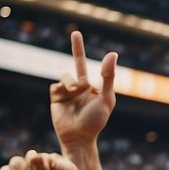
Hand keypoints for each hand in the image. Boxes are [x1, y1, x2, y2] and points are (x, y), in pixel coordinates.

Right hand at [50, 31, 116, 149]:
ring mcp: (68, 91)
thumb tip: (112, 53)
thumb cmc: (96, 120)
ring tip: (76, 91)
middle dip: (77, 47)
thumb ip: (107, 76)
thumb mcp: (106, 98)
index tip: (90, 41)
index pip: (95, 67)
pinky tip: (66, 95)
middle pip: (78, 62)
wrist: (79, 136)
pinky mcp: (56, 97)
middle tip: (75, 33)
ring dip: (71, 81)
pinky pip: (56, 85)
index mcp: (94, 87)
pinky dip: (62, 87)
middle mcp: (81, 86)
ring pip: (66, 75)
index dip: (93, 57)